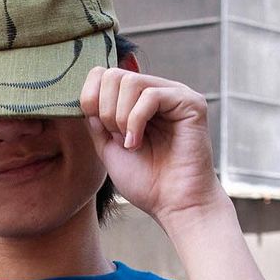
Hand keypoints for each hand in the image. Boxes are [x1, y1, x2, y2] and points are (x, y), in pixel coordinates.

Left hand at [79, 67, 225, 229]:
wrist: (174, 205)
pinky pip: (151, 95)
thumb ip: (97, 120)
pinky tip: (137, 143)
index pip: (105, 74)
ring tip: (130, 143)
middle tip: (117, 138)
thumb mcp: (108, 148)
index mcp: (138, 101)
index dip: (92, 97)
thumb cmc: (145, 183)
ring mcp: (174, 95)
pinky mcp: (190, 103)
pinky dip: (136, 121)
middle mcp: (157, 92)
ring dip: (120, 116)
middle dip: (106, 109)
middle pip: (114, 74)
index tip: (100, 130)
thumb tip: (89, 96)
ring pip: (131, 81)